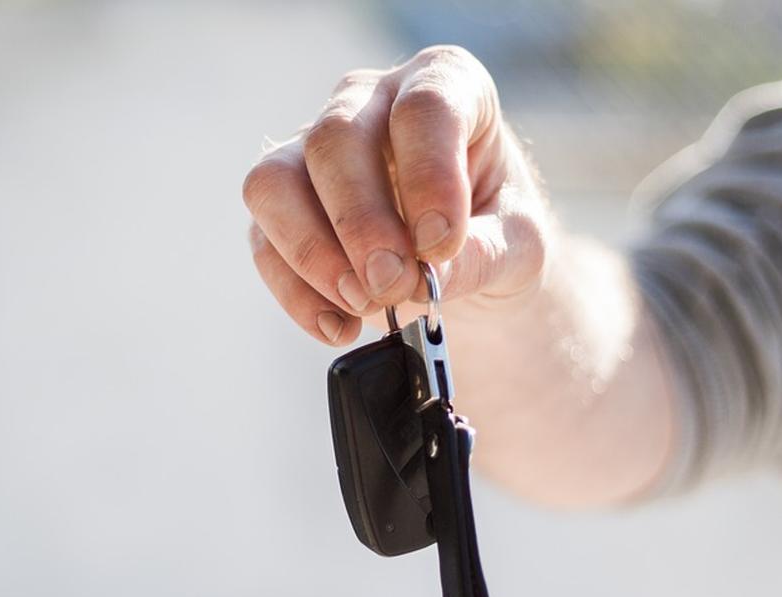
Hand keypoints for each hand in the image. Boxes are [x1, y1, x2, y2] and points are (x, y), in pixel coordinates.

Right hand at [243, 46, 549, 344]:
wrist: (464, 258)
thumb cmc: (496, 229)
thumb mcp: (518, 245)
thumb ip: (482, 255)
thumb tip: (423, 277)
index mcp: (444, 84)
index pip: (423, 108)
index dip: (429, 177)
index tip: (442, 245)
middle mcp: (369, 102)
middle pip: (334, 140)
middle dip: (361, 223)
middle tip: (393, 285)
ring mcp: (313, 148)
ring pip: (275, 181)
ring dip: (313, 253)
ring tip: (363, 305)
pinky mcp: (282, 204)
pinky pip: (263, 241)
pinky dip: (297, 293)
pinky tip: (340, 326)